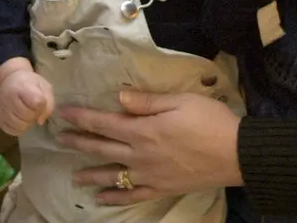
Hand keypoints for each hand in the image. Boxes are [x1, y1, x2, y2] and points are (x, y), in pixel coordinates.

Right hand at [0, 67, 54, 135]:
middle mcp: (8, 98)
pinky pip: (12, 131)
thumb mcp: (44, 86)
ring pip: (20, 126)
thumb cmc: (29, 84)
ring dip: (27, 123)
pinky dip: (19, 129)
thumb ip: (48, 103)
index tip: (40, 101)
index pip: (37, 102)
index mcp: (21, 86)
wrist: (10, 80)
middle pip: (28, 115)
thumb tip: (40, 121)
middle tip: (33, 109)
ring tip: (26, 114)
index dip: (41, 105)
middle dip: (34, 115)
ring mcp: (1, 109)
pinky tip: (20, 119)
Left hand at [57, 91, 241, 204]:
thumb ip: (146, 101)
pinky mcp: (162, 188)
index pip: (104, 122)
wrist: (236, 153)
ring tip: (74, 175)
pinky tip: (101, 199)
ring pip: (113, 175)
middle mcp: (140, 154)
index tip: (63, 112)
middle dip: (79, 142)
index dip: (82, 117)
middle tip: (59, 139)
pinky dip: (115, 198)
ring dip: (91, 174)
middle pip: (102, 147)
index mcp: (143, 129)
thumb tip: (118, 98)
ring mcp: (150, 175)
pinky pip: (133, 196)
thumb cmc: (209, 120)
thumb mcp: (179, 100)